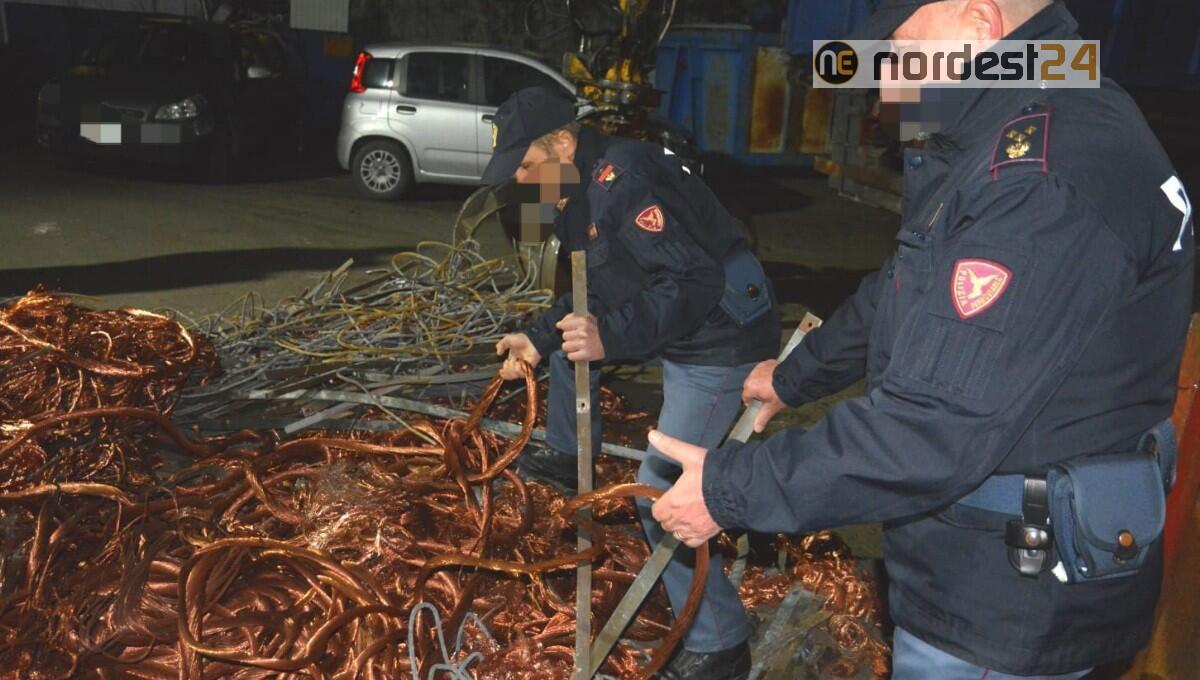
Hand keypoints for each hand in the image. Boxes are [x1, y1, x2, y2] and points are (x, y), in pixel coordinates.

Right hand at [496, 333, 540, 379]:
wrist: (532, 341)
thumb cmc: (522, 339)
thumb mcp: (508, 339)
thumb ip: (501, 345)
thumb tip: (498, 353)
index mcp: (513, 357)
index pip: (507, 368)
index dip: (504, 370)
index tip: (501, 368)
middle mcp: (518, 362)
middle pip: (510, 374)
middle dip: (506, 372)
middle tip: (503, 370)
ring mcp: (523, 366)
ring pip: (515, 375)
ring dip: (511, 371)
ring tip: (512, 364)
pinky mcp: (529, 368)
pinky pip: (522, 373)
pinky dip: (518, 370)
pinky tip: (518, 364)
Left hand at [557, 314, 604, 362]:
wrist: (612, 341)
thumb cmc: (599, 330)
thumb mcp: (588, 318)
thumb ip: (573, 318)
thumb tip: (560, 323)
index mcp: (583, 321)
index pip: (564, 324)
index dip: (564, 327)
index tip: (566, 328)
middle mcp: (583, 332)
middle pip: (564, 335)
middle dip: (569, 337)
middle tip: (577, 338)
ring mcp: (584, 344)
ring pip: (565, 346)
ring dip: (570, 347)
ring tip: (578, 345)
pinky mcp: (586, 354)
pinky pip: (571, 356)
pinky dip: (574, 356)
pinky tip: (579, 352)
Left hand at [649, 430, 721, 547]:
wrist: (738, 491)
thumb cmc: (713, 474)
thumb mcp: (690, 456)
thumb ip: (670, 447)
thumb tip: (652, 435)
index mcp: (672, 501)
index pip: (657, 511)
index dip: (660, 505)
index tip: (667, 498)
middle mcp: (680, 518)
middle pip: (665, 524)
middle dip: (668, 515)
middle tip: (677, 504)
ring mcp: (693, 528)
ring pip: (677, 534)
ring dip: (678, 526)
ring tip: (685, 515)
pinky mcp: (705, 535)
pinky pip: (690, 542)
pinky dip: (689, 536)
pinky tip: (694, 526)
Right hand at [742, 359, 785, 432]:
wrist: (794, 379)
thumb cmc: (781, 394)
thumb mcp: (771, 408)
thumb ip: (762, 418)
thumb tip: (756, 428)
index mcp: (750, 387)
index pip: (746, 397)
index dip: (752, 402)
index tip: (758, 404)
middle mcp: (752, 376)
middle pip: (750, 386)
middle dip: (757, 392)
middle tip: (767, 397)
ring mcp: (759, 368)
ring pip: (756, 378)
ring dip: (761, 382)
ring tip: (772, 388)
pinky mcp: (767, 362)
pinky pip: (763, 370)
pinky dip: (767, 374)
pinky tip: (775, 379)